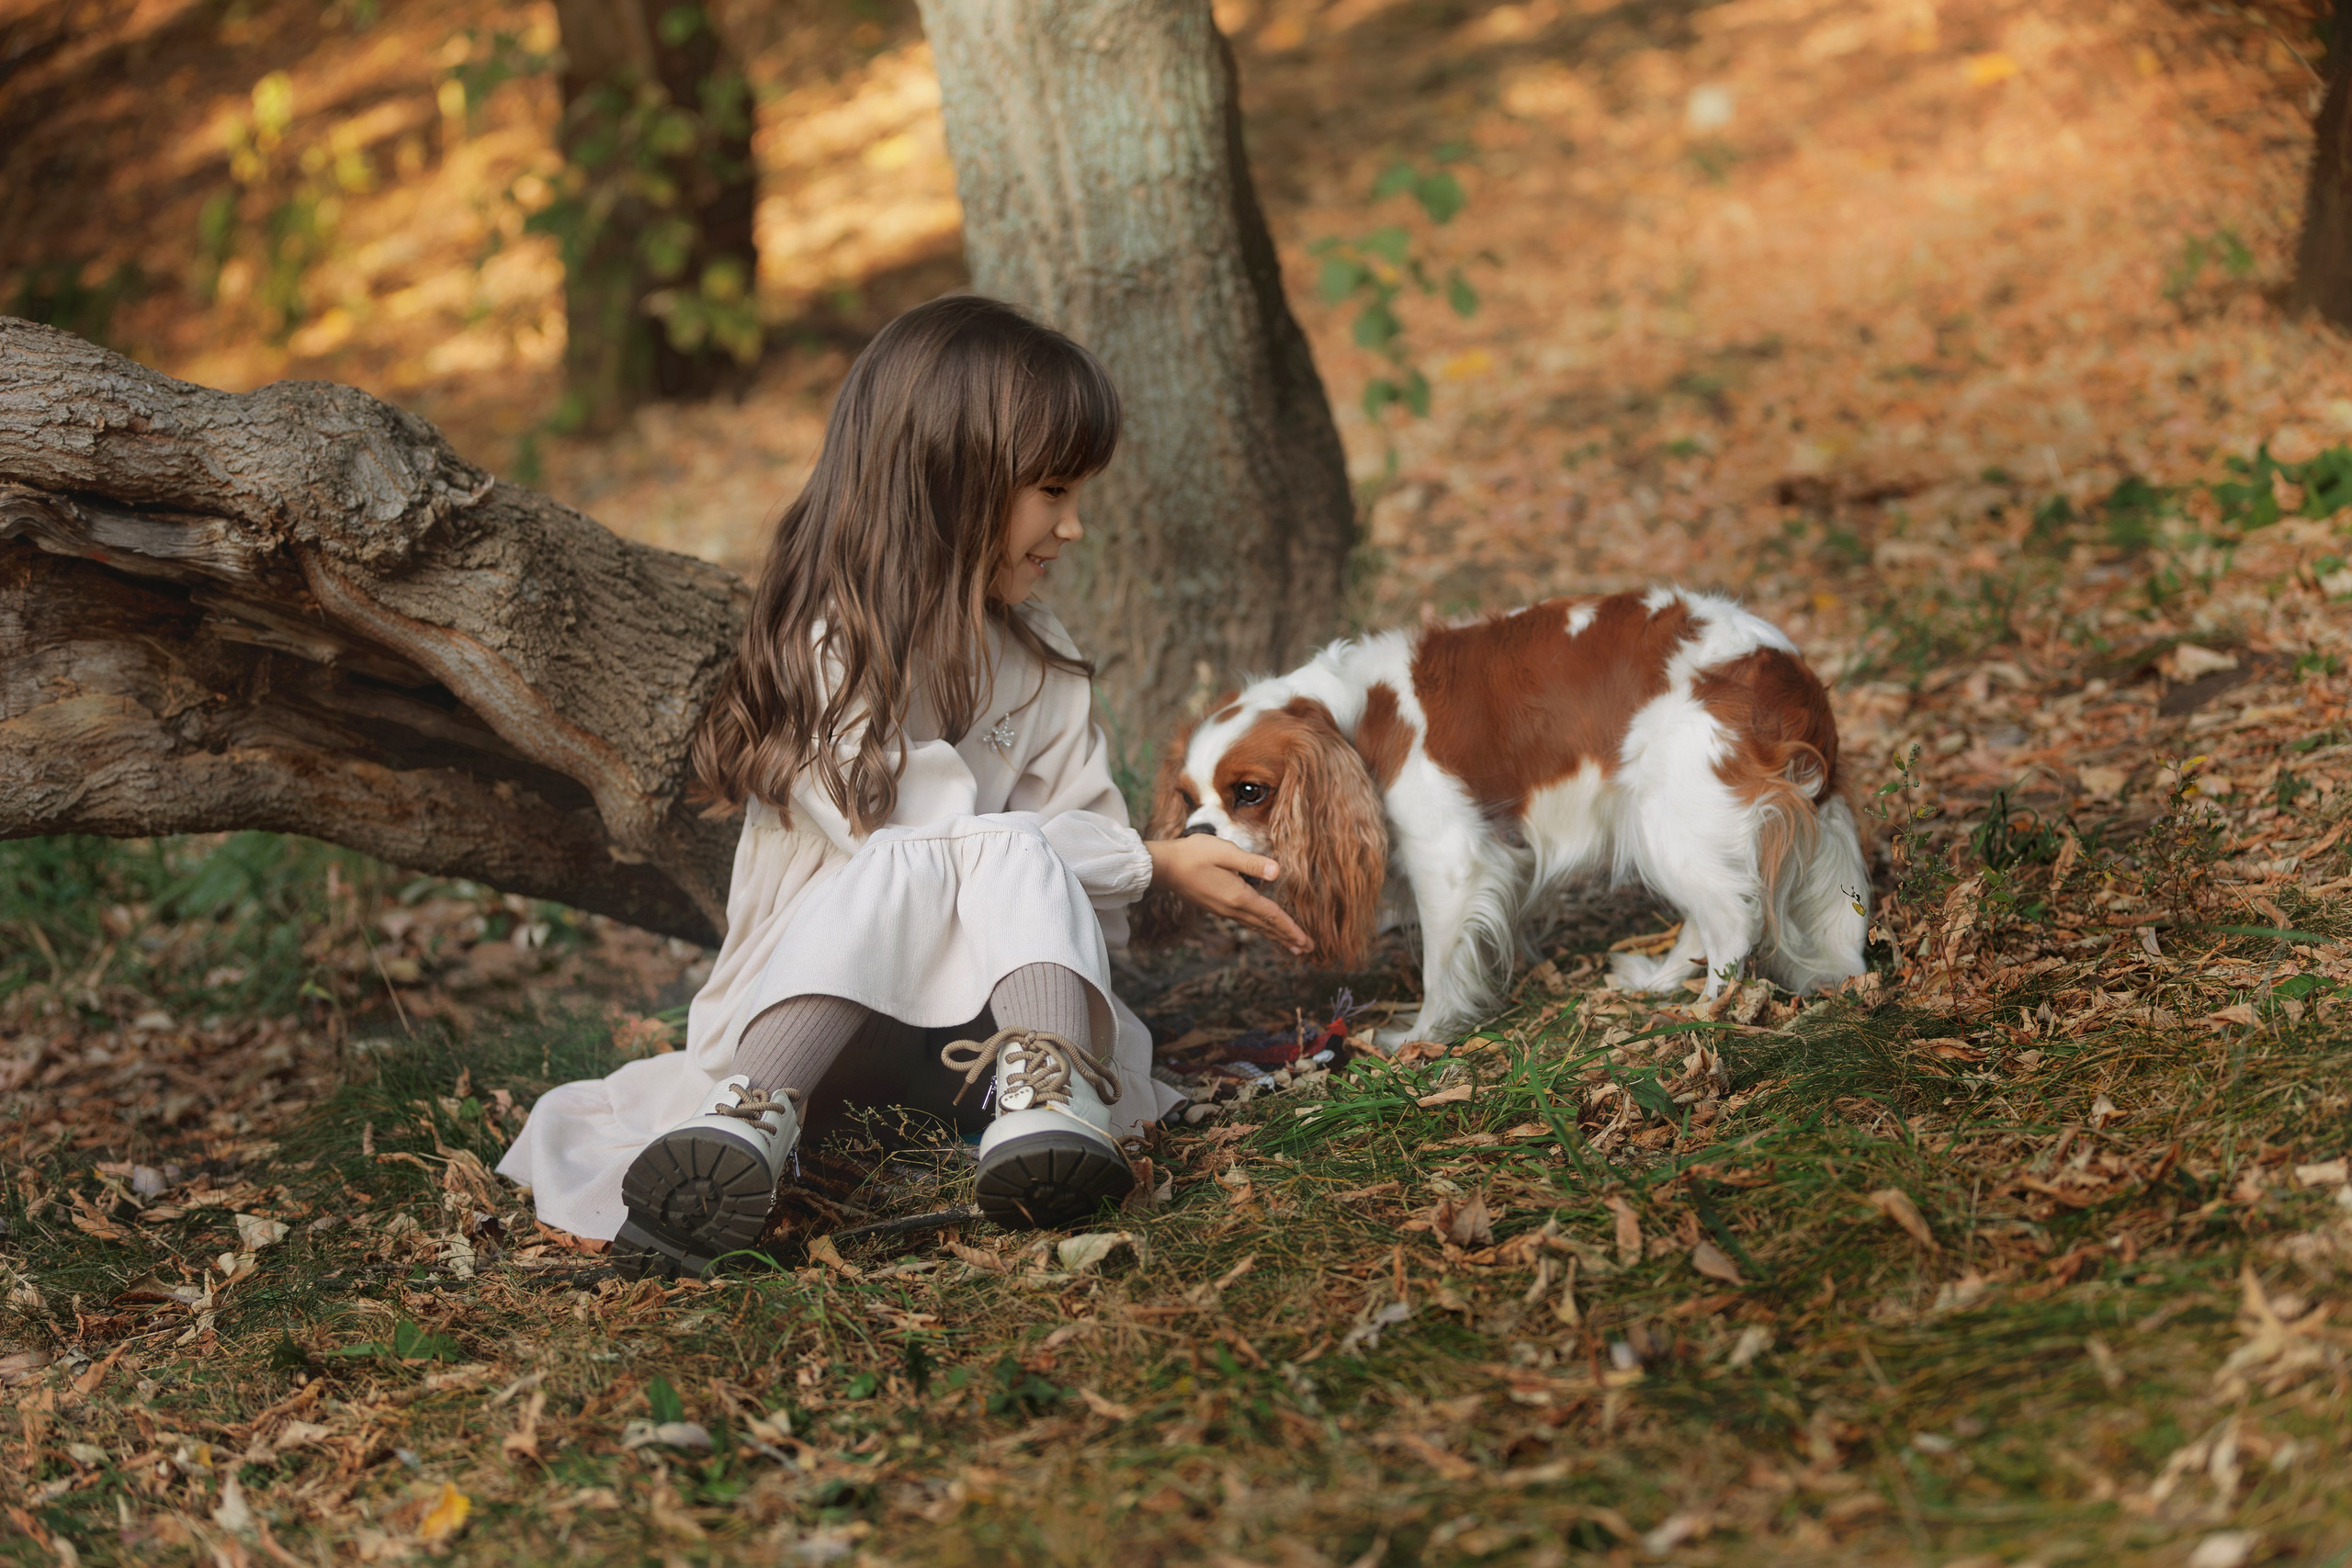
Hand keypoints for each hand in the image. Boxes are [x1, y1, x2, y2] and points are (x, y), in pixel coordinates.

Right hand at [1144, 834, 1313, 956]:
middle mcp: (1232, 909)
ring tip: (1290, 944)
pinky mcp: (1217, 906)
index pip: (1271, 915)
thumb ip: (1252, 863)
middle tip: (1307, 949)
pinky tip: (1261, 926)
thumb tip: (1278, 872)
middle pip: (1266, 926)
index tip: (1306, 941)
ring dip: (1274, 935)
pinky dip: (1260, 927)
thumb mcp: (1226, 853)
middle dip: (1287, 937)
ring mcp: (1223, 910)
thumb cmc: (1194, 854)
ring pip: (1255, 926)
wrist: (1164, 866)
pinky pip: (1245, 922)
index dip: (1291, 928)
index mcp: (1238, 897)